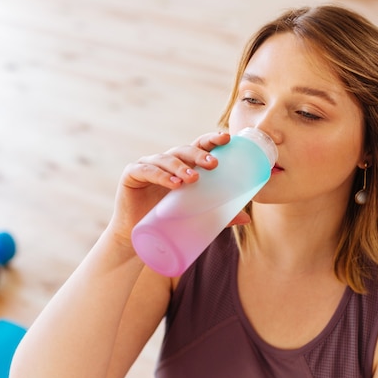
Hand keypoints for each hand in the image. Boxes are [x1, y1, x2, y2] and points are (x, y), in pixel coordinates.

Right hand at [107, 132, 233, 245]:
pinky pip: (146, 170)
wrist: (138, 239)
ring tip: (193, 179)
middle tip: (213, 164)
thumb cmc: (166, 222)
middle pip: (183, 150)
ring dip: (180, 167)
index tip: (227, 138)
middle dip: (199, 154)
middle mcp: (165, 162)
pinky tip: (172, 183)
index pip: (198, 146)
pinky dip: (160, 175)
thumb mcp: (195, 216)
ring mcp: (147, 166)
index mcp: (182, 166)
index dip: (211, 140)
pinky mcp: (131, 175)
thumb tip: (246, 218)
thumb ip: (219, 216)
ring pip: (166, 159)